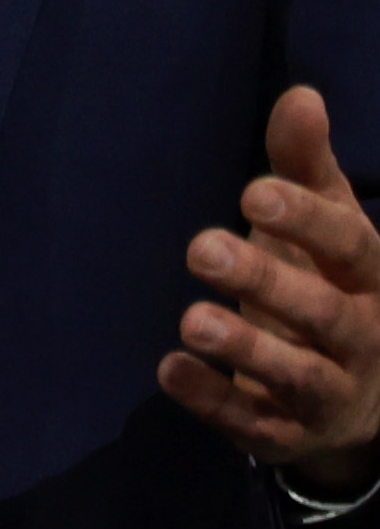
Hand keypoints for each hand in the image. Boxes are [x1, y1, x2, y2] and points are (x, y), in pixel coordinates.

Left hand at [163, 87, 379, 490]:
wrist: (361, 401)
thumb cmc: (332, 287)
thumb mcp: (328, 229)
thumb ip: (308, 168)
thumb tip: (300, 95)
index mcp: (373, 280)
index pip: (352, 247)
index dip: (309, 221)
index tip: (254, 192)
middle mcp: (362, 337)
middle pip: (324, 312)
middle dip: (267, 280)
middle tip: (199, 246)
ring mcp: (328, 392)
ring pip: (297, 376)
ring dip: (245, 348)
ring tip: (192, 319)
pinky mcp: (287, 434)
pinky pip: (253, 423)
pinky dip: (213, 400)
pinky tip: (169, 370)